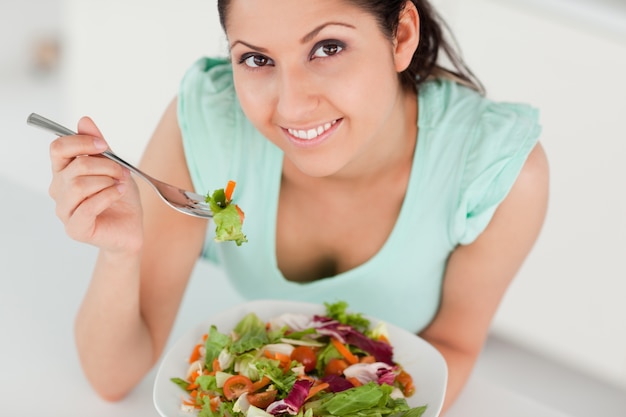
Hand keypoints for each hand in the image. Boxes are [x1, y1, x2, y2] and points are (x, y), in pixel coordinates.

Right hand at [48, 117, 142, 252]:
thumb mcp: (114, 166)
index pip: (58, 148)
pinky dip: (107, 196)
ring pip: (79, 185)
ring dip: (107, 181)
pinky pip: (87, 207)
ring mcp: (64, 210)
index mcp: (64, 172)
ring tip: (121, 185)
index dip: (82, 142)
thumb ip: (98, 146)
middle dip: (106, 165)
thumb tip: (84, 120)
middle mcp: (59, 190)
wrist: (130, 227)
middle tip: (123, 172)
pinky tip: (118, 193)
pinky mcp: (75, 228)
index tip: (104, 145)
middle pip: (76, 166)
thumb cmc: (120, 198)